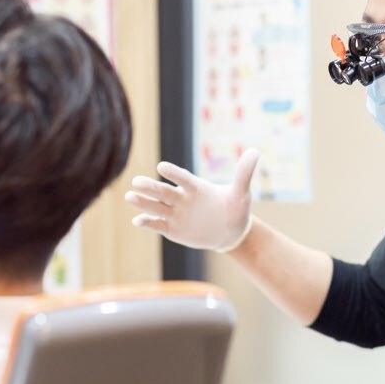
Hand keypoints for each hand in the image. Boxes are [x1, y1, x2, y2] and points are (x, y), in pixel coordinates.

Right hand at [125, 150, 257, 251]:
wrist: (230, 232)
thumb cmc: (235, 209)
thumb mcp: (241, 193)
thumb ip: (243, 174)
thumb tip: (255, 151)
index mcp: (196, 187)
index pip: (183, 178)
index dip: (173, 173)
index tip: (161, 167)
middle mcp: (182, 199)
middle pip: (163, 191)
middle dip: (150, 187)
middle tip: (136, 181)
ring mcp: (175, 214)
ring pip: (156, 206)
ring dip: (143, 202)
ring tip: (129, 196)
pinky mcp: (172, 229)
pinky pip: (158, 225)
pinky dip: (147, 223)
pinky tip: (137, 220)